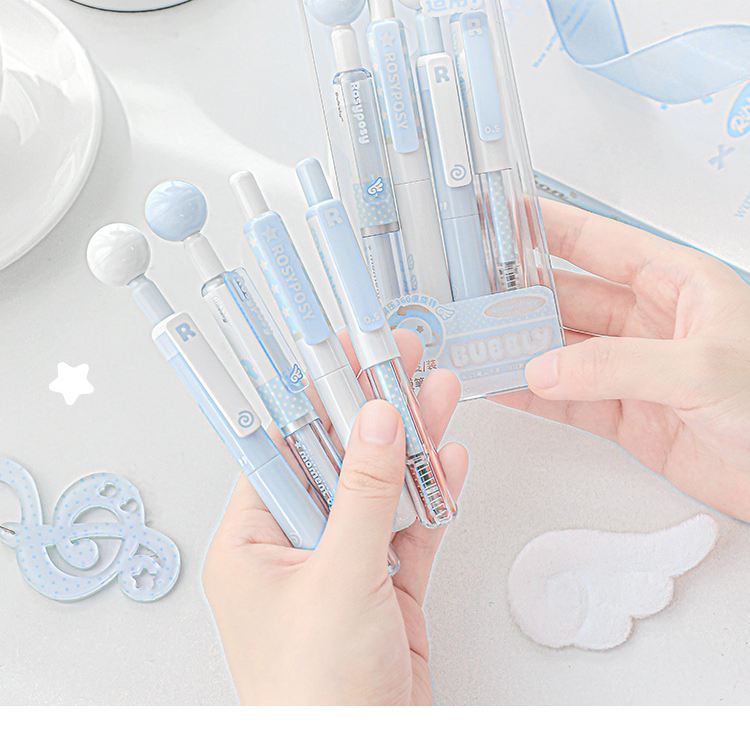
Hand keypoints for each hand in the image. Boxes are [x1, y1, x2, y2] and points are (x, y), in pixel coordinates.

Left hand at [202, 330, 468, 704]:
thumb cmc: (315, 698)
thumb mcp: (338, 580)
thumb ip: (363, 495)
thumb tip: (374, 420)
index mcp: (254, 544)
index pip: (282, 449)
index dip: (311, 397)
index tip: (334, 352)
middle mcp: (295, 550)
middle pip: (338, 460)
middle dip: (373, 410)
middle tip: (398, 358)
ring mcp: (345, 568)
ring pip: (380, 488)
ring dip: (411, 444)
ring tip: (436, 391)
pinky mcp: (388, 590)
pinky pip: (411, 527)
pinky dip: (432, 494)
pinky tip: (448, 457)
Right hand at [491, 199, 749, 520]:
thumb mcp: (700, 368)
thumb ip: (618, 365)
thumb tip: (550, 367)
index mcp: (678, 284)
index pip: (601, 242)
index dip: (551, 227)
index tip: (507, 216)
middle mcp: (654, 322)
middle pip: (571, 298)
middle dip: (522, 296)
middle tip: (478, 296)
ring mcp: (640, 371)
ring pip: (564, 351)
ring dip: (522, 348)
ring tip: (480, 343)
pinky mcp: (634, 418)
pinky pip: (571, 400)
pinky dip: (534, 396)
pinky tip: (506, 386)